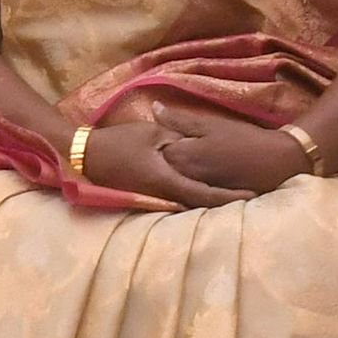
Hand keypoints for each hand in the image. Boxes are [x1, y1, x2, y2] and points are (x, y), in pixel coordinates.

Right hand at [79, 119, 252, 209]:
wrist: (86, 155)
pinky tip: (204, 191)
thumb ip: (178, 139)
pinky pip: (177, 198)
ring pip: (189, 202)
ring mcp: (154, 197)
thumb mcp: (152, 134)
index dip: (229, 196)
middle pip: (200, 202)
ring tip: (234, 194)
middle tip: (249, 196)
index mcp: (166, 179)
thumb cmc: (119, 141)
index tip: (251, 195)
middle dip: (224, 200)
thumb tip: (199, 145)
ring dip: (210, 200)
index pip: (204, 193)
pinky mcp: (148, 194)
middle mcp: (163, 194)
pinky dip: (194, 195)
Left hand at [148, 102, 308, 198]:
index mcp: (182, 156)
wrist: (279, 162)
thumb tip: (153, 107)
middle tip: (184, 147)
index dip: (161, 142)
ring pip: (177, 181)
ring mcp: (196, 192)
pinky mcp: (209, 200)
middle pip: (164, 168)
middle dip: (168, 158)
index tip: (172, 136)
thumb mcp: (211, 124)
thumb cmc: (244, 139)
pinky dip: (192, 184)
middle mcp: (184, 178)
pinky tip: (204, 175)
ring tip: (196, 160)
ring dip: (179, 172)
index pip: (156, 151)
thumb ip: (180, 119)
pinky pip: (192, 192)